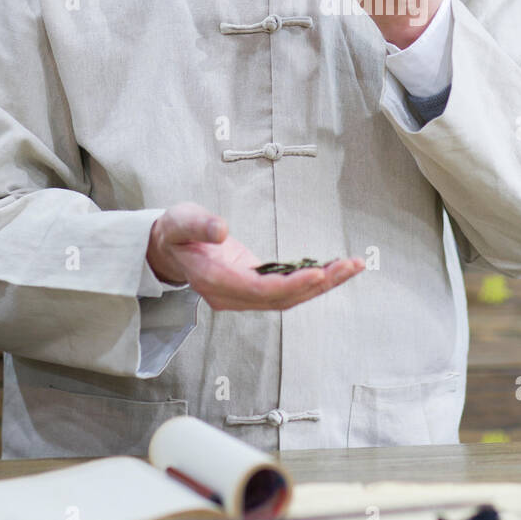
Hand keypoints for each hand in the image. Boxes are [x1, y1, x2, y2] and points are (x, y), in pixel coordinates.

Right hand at [146, 204, 364, 310]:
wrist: (168, 248)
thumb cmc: (175, 232)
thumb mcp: (180, 220)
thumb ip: (199, 225)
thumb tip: (221, 230)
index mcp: (214, 280)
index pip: (258, 290)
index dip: (290, 285)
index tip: (318, 273)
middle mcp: (231, 294)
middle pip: (280, 299)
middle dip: (318, 285)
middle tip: (350, 266)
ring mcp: (242, 294)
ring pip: (287, 298)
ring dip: (322, 284)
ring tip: (352, 266)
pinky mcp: (252, 287)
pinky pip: (286, 290)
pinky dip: (311, 280)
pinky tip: (334, 268)